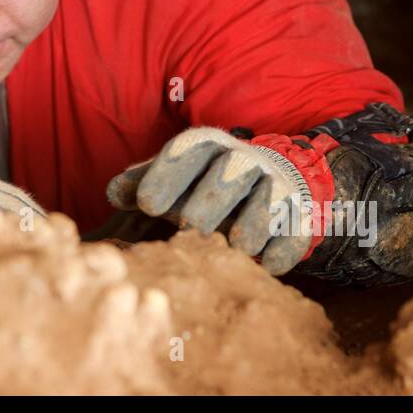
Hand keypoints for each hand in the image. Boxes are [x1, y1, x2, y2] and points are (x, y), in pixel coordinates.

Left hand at [106, 126, 314, 274]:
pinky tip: (268, 266)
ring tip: (234, 247)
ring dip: (250, 227)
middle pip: (225, 176)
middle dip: (207, 203)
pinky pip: (295, 229)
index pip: (185, 151)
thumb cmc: (203, 184)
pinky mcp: (299, 212)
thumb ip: (141, 184)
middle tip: (190, 229)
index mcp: (205, 146)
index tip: (147, 205)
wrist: (270, 180)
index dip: (165, 175)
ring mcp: (274, 184)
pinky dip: (283, 249)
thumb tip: (113, 193)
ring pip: (266, 201)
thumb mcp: (173, 178)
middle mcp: (241, 159)